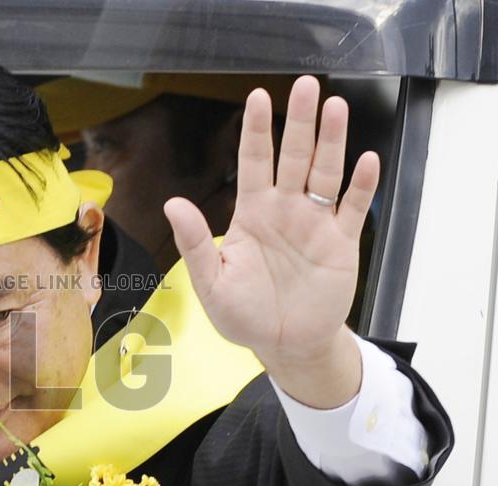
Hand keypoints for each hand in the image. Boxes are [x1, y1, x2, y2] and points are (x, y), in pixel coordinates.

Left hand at [164, 76, 377, 407]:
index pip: (254, 163)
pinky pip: (353, 209)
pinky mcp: (341, 244)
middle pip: (294, 157)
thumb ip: (193, 244)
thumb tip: (173, 204)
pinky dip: (361, 186)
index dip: (257, 131)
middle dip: (299, 122)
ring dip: (333, 142)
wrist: (284, 345)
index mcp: (251, 215)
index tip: (258, 97)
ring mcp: (315, 224)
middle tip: (306, 86)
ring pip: (326, 174)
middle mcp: (284, 211)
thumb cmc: (244, 315)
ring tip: (336, 108)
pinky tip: (367, 160)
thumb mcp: (211, 283)